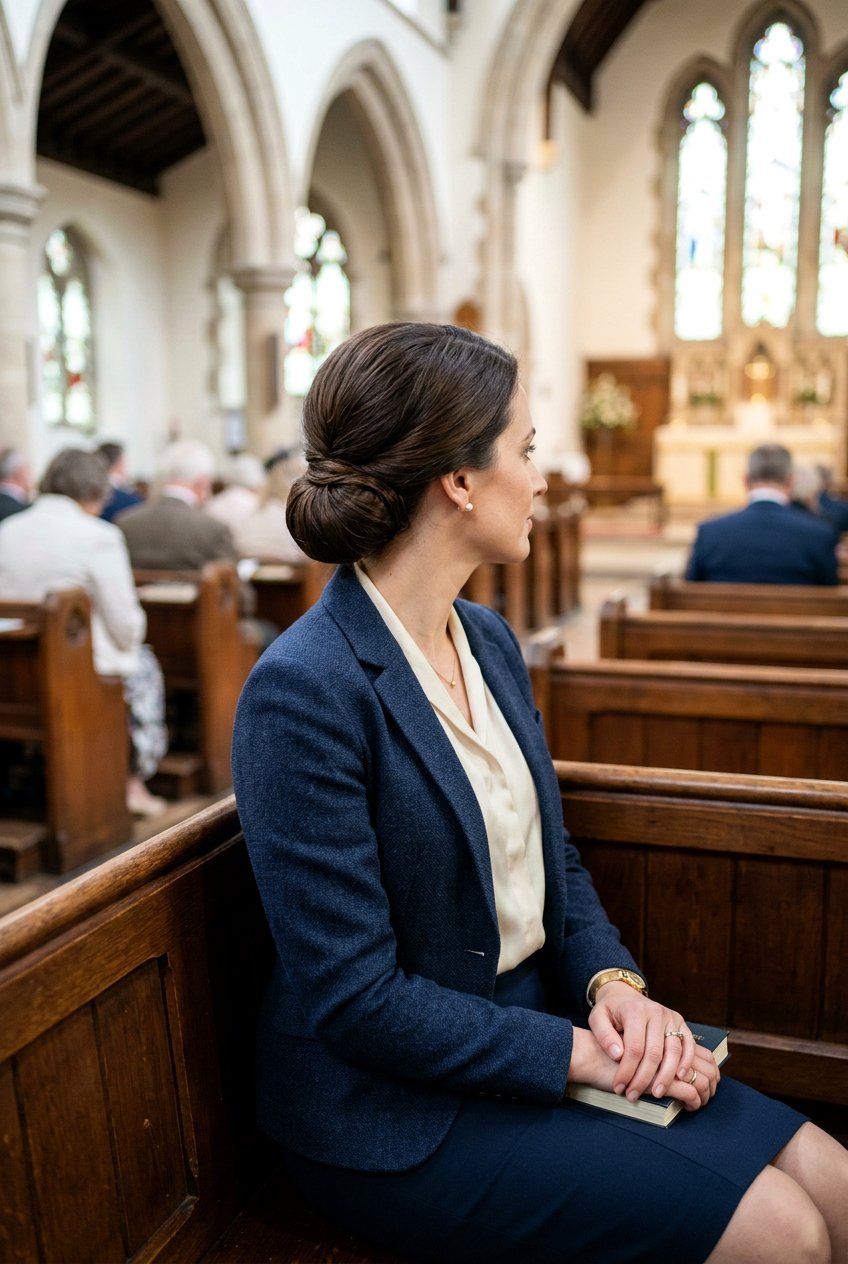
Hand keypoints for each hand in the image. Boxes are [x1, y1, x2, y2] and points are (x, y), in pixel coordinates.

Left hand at [587, 983, 718, 1108]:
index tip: (619, 1087)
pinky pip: (688, 1045)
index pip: (634, 1047)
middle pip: (654, 1052)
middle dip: (644, 1079)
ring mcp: (671, 1017)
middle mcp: (656, 1011)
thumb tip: (618, 1056)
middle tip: (633, 1095)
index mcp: (635, 1010)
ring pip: (674, 1051)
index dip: (627, 1071)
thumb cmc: (611, 1011)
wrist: (625, 995)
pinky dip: (686, 1062)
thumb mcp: (597, 1018)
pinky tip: (679, 1078)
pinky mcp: (681, 1023)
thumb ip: (604, 1036)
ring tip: (656, 1093)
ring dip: (666, 1076)